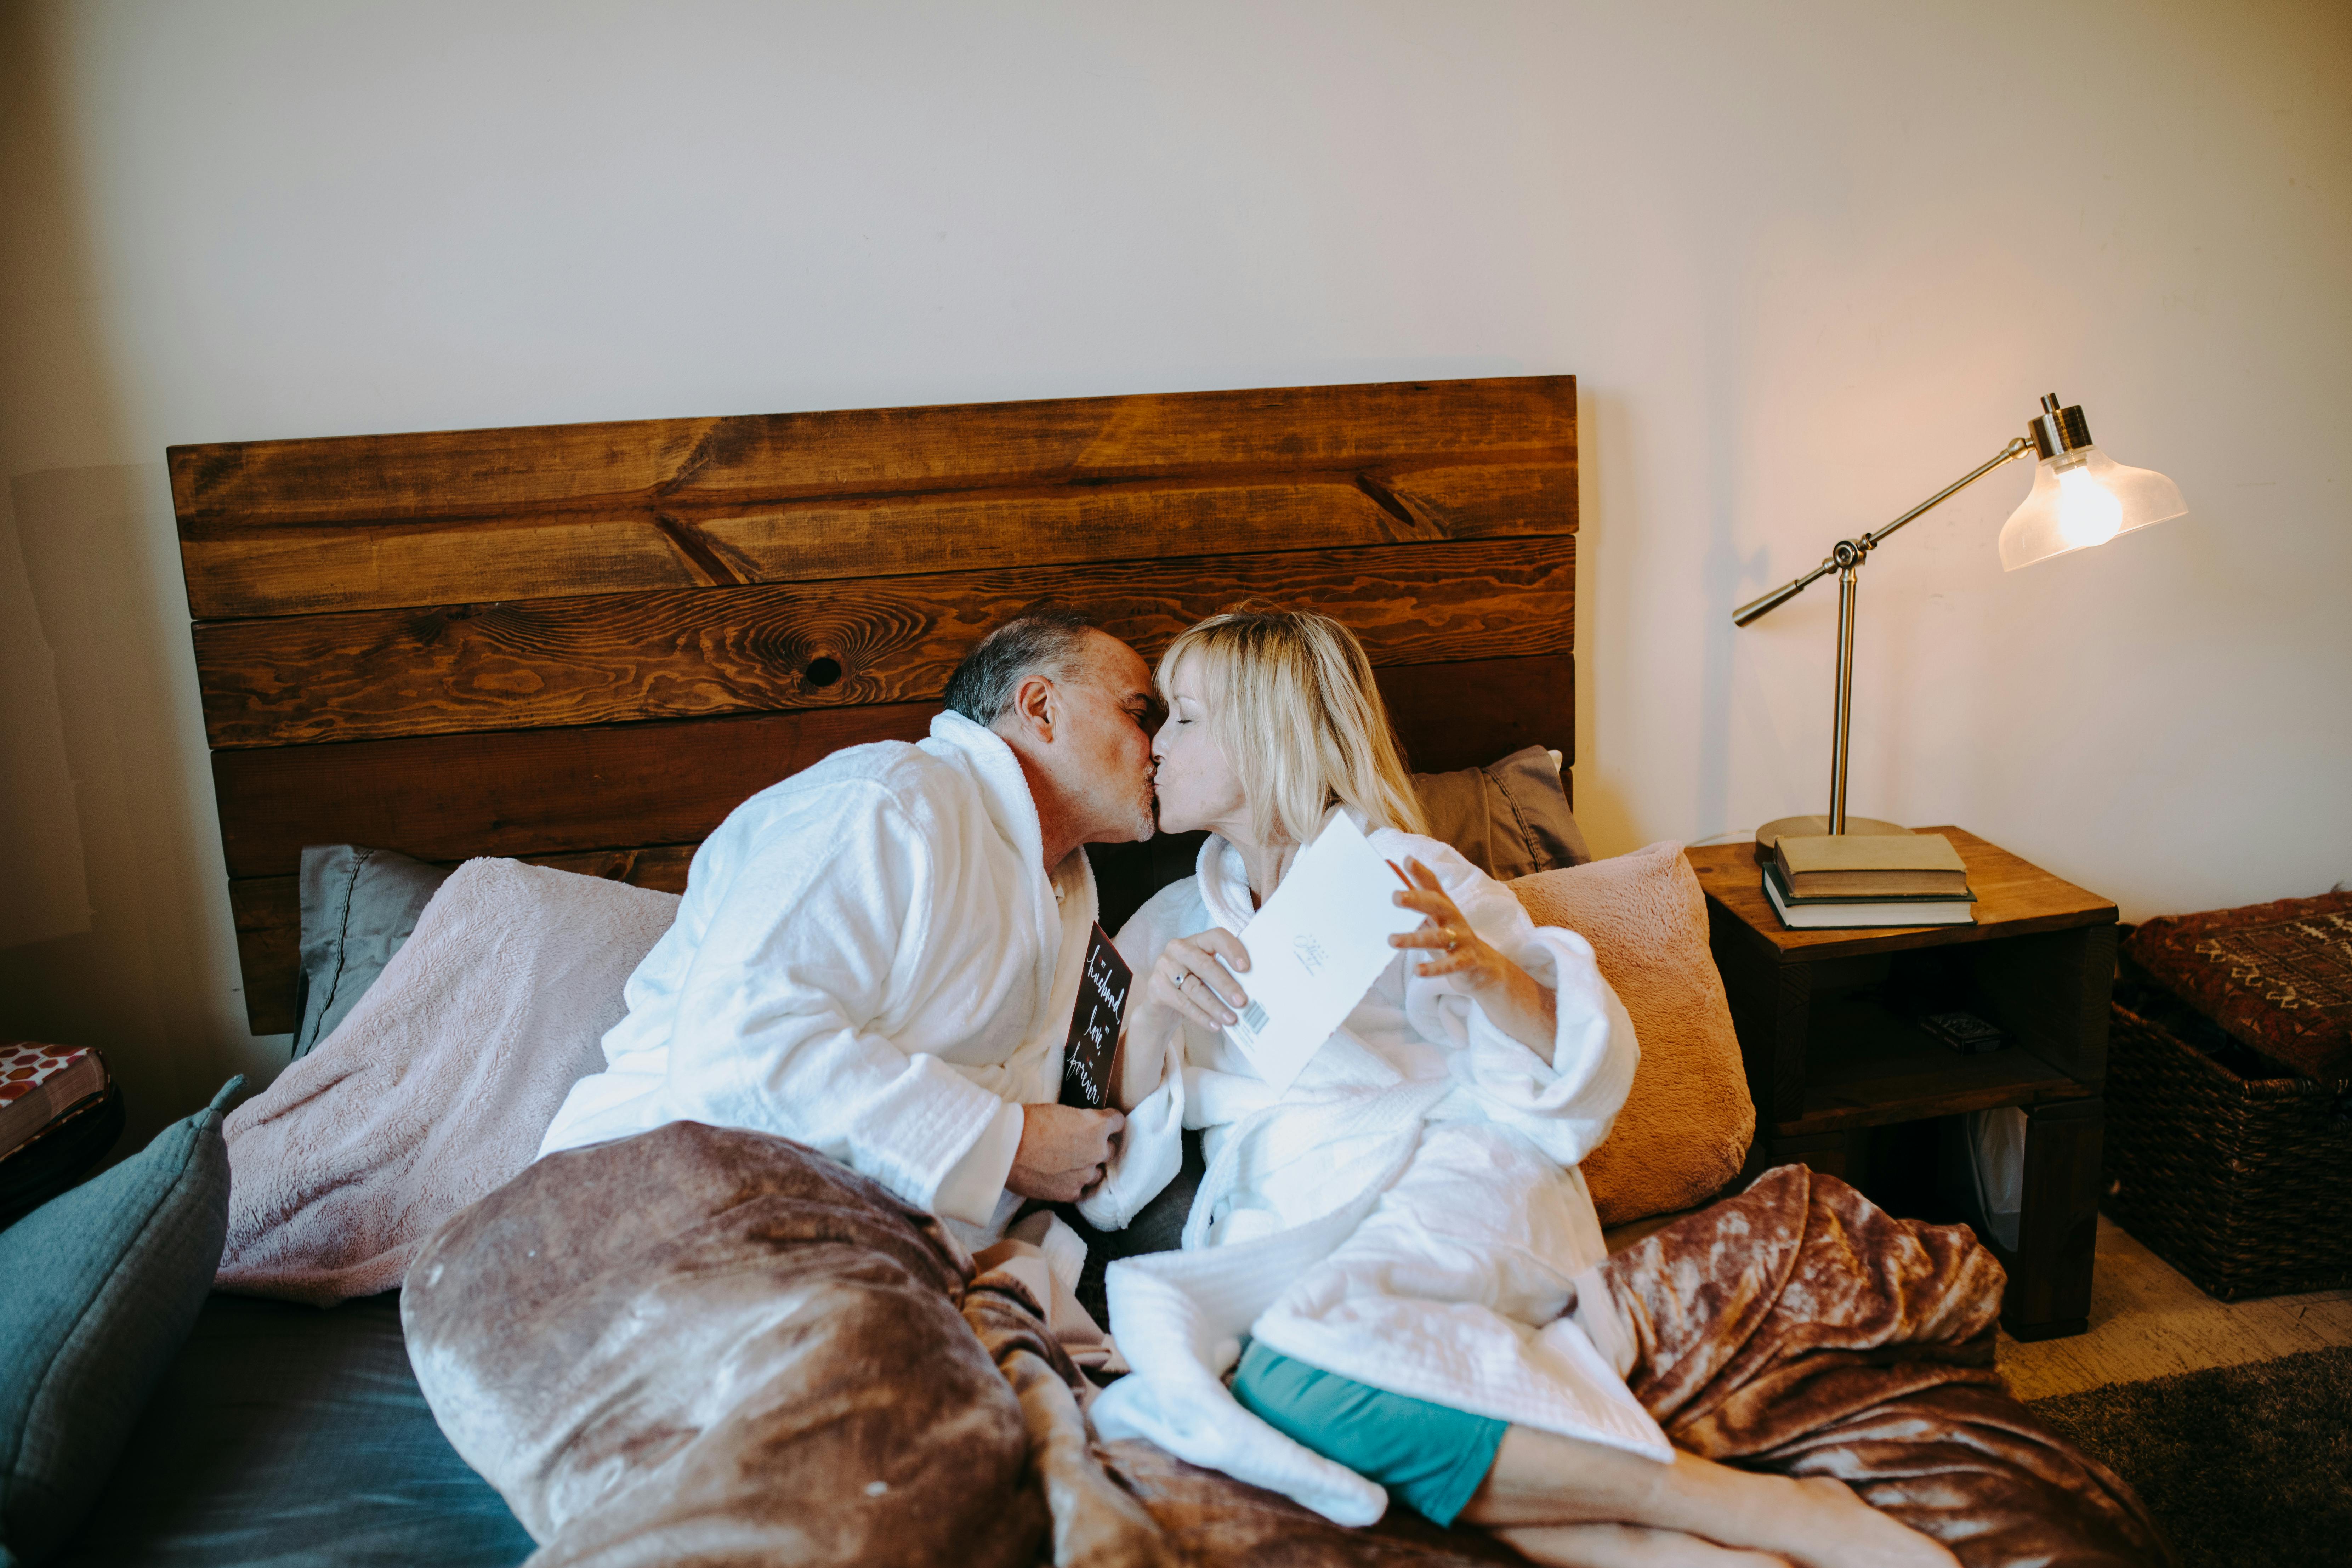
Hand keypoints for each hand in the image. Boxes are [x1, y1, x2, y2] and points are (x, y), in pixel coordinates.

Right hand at [1005, 1103, 1124, 1201]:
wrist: (1006, 1148)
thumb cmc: (1028, 1122)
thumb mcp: (1060, 1111)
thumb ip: (1080, 1122)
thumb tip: (1082, 1129)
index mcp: (1097, 1126)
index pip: (1118, 1122)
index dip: (1109, 1122)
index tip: (1104, 1123)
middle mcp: (1097, 1151)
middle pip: (1110, 1150)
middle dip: (1099, 1147)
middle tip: (1081, 1145)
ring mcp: (1085, 1175)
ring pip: (1097, 1173)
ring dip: (1088, 1168)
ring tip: (1070, 1165)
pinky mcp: (1071, 1193)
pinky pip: (1081, 1190)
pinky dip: (1074, 1185)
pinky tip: (1061, 1179)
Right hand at [1110, 927, 1249, 1104]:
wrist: (1161, 1006)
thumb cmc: (1193, 987)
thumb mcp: (1208, 976)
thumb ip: (1225, 974)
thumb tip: (1254, 990)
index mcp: (1196, 940)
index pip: (1216, 937)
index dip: (1232, 950)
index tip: (1246, 968)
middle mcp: (1178, 948)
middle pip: (1205, 964)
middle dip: (1225, 984)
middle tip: (1242, 1001)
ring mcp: (1164, 966)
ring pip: (1194, 988)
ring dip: (1215, 1006)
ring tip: (1231, 1019)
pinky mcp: (1156, 987)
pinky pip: (1182, 1003)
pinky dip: (1201, 1016)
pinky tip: (1215, 1026)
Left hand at [1389, 857, 1517, 991]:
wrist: (1483, 968)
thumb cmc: (1449, 938)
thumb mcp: (1432, 919)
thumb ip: (1414, 901)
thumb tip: (1391, 872)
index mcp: (1443, 907)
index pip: (1432, 885)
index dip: (1420, 873)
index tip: (1406, 860)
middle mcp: (1453, 919)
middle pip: (1437, 905)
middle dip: (1416, 899)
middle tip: (1395, 897)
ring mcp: (1462, 940)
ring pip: (1439, 937)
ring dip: (1414, 939)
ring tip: (1392, 940)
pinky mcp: (1467, 961)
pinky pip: (1450, 964)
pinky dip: (1434, 968)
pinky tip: (1417, 970)